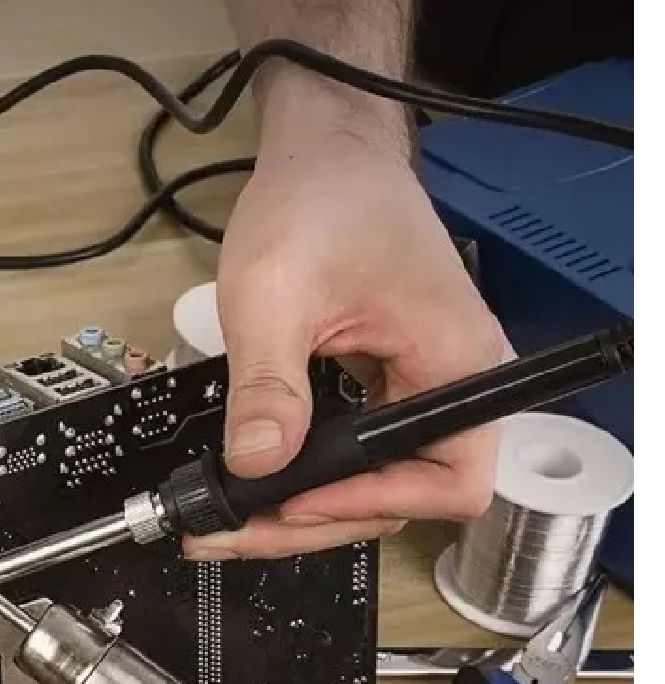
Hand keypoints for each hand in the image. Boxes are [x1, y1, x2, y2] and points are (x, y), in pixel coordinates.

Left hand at [193, 82, 512, 560]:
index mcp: (458, 365)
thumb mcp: (274, 295)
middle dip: (313, 520)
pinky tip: (251, 483)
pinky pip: (351, 454)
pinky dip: (301, 475)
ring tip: (225, 517)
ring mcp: (418, 390)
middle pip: (401, 496)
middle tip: (229, 529)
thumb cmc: (319, 200)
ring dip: (299, 509)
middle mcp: (452, 388)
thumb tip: (255, 467)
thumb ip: (267, 385)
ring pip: (370, 483)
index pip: (451, 480)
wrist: (325, 154)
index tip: (295, 499)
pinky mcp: (384, 389)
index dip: (374, 503)